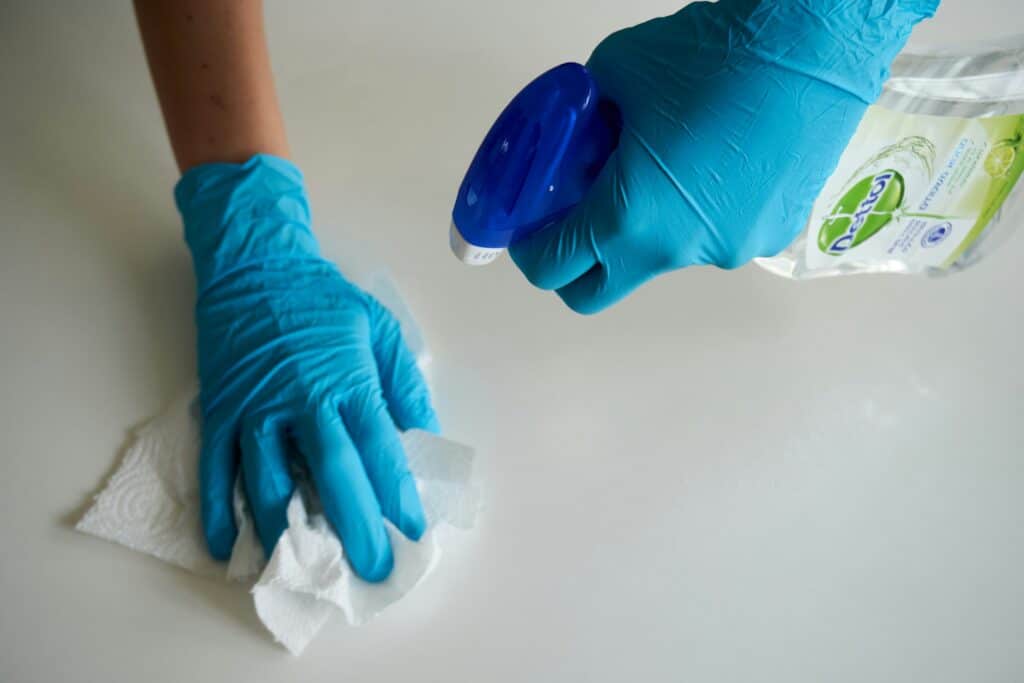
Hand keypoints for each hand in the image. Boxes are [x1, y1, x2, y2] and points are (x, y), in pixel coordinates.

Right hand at [176, 155, 438, 581]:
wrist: (255, 264)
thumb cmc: (323, 298)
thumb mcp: (380, 327)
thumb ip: (403, 383)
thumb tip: (424, 435)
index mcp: (346, 380)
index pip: (378, 450)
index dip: (397, 495)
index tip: (413, 531)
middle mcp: (301, 401)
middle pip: (331, 477)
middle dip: (355, 530)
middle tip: (371, 571)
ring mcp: (254, 409)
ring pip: (270, 483)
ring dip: (289, 532)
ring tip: (308, 570)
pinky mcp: (218, 410)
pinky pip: (215, 469)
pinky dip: (218, 511)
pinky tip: (229, 547)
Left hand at [510, 0, 938, 312]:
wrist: (815, 46)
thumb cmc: (709, 56)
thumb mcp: (616, 72)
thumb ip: (584, 117)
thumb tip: (581, 132)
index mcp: (629, 217)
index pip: (553, 267)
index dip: (529, 250)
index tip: (529, 230)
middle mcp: (675, 251)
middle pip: (597, 292)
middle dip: (574, 267)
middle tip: (575, 220)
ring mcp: (726, 251)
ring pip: (660, 258)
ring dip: (645, 228)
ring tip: (666, 166)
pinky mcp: (770, 238)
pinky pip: (712, 237)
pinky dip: (697, 215)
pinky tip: (717, 165)